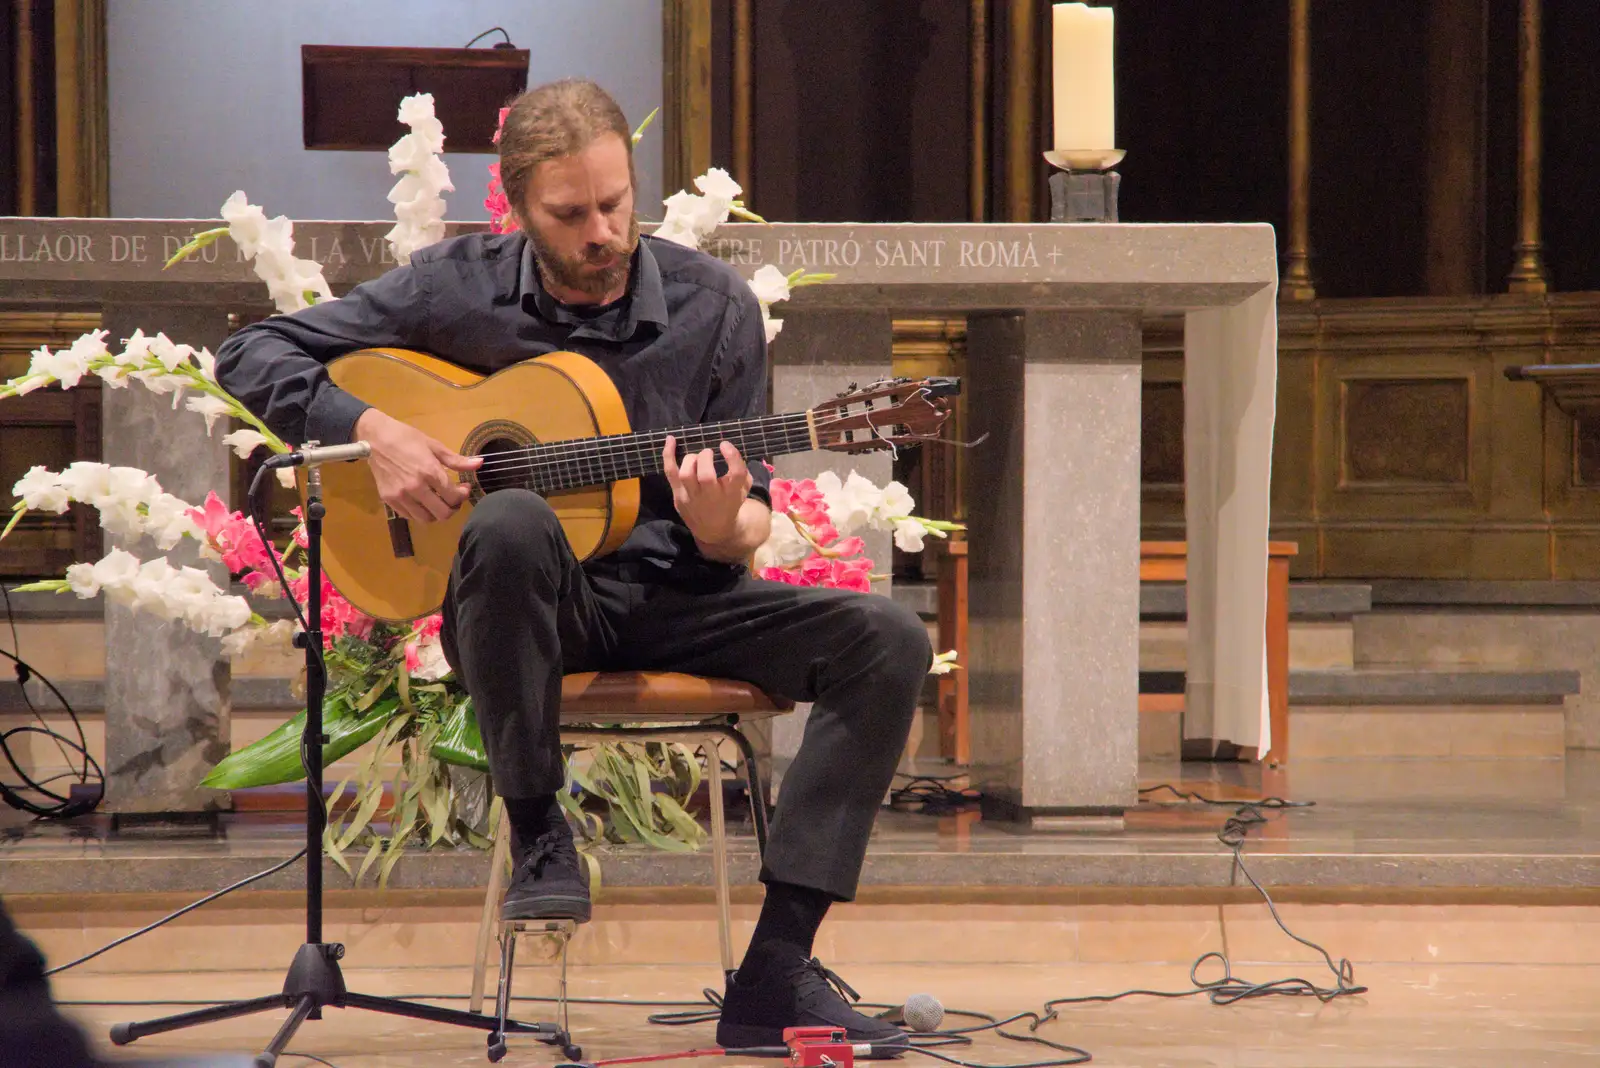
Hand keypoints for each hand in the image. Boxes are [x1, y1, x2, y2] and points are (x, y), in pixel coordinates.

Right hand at [354, 408, 481, 522]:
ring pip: (426, 519)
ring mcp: (401, 496)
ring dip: (436, 513)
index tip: (464, 488)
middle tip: (453, 499)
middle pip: (442, 513)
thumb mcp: (434, 445)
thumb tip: (480, 463)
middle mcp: (415, 487)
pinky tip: (423, 501)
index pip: (453, 496)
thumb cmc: (406, 438)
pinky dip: (420, 513)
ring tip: (439, 502)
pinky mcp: (389, 500)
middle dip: (452, 508)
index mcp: (429, 472)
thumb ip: (457, 460)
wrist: (374, 438)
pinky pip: (409, 516)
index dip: (463, 495)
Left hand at [662, 436, 751, 549]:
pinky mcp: (678, 496)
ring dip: (691, 459)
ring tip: (697, 458)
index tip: (724, 445)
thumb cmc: (730, 503)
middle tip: (708, 453)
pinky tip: (670, 440)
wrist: (714, 529)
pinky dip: (668, 455)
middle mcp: (711, 497)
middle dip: (705, 457)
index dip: (732, 456)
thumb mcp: (743, 489)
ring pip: (686, 474)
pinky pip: (670, 473)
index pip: (736, 474)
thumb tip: (729, 450)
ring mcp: (692, 498)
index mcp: (732, 493)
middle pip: (706, 475)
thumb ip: (742, 471)